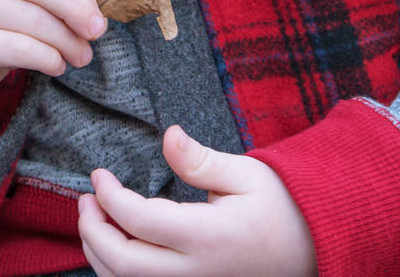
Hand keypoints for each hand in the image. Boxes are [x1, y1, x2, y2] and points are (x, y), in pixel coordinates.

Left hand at [78, 124, 317, 276]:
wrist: (313, 251)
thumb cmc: (279, 207)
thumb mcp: (246, 174)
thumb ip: (201, 160)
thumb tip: (169, 136)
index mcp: (210, 238)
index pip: (141, 223)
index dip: (109, 198)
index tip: (98, 175)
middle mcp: (199, 275)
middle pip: (125, 265)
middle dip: (92, 231)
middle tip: (86, 199)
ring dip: (100, 255)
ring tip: (95, 218)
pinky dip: (119, 274)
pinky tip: (115, 246)